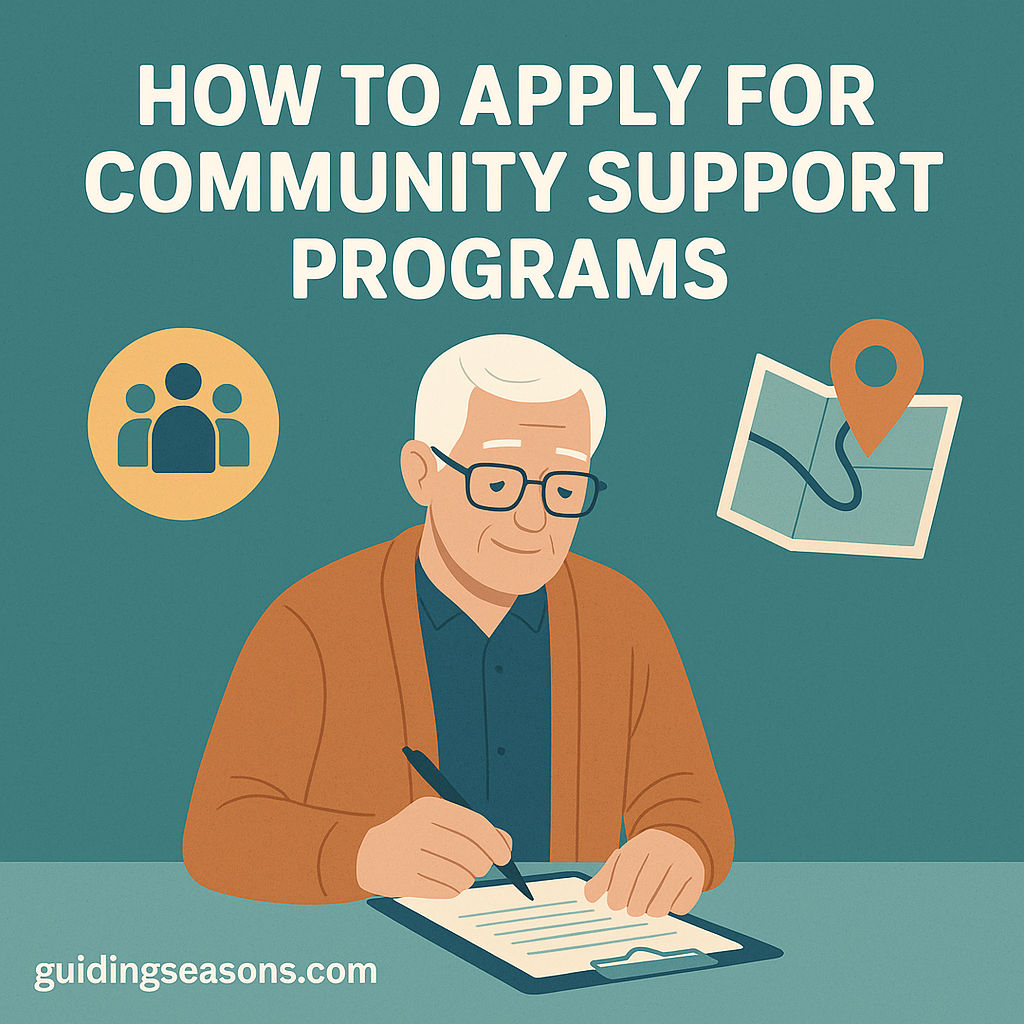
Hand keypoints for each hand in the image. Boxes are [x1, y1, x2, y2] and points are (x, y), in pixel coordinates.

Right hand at [356, 797, 511, 897]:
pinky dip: (452, 889)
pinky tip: (443, 880)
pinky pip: (446, 891)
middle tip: (481, 867)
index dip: (495, 843)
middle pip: (469, 853)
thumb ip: (475, 827)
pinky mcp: (403, 881)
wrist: (370, 854)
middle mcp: (417, 829)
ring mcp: (408, 856)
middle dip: (482, 864)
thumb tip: (506, 843)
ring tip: (458, 873)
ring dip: (467, 878)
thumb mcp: (441, 820)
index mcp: (429, 808)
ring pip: (460, 876)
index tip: (505, 857)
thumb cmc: (416, 835)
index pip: (474, 825)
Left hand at [583, 829, 705, 917]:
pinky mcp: (698, 877)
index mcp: (642, 843)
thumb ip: (606, 877)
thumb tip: (589, 897)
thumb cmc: (647, 856)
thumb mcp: (626, 859)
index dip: (619, 889)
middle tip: (632, 910)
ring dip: (653, 909)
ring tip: (648, 908)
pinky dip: (674, 907)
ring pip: (664, 899)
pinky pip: (682, 904)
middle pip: (645, 885)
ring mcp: (683, 862)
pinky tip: (669, 900)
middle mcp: (664, 850)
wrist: (683, 839)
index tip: (614, 904)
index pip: (628, 867)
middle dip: (635, 904)